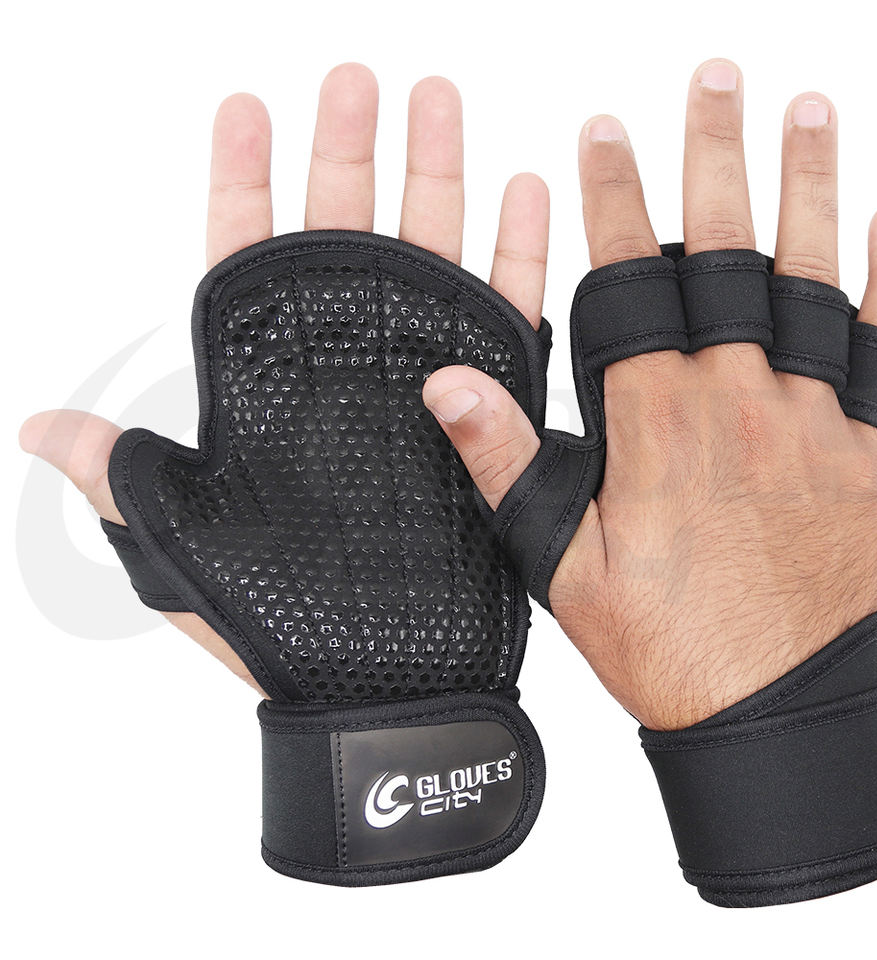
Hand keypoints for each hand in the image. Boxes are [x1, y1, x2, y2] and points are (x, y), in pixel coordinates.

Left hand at [19, 63, 548, 693]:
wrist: (382, 682)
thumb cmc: (282, 624)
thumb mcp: (187, 549)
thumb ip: (124, 479)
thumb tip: (37, 427)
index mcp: (267, 387)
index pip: (247, 259)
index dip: (243, 180)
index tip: (245, 105)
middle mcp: (345, 368)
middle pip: (343, 235)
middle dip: (349, 150)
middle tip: (359, 77)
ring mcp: (418, 381)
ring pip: (427, 257)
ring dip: (436, 176)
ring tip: (440, 101)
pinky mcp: (484, 410)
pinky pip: (506, 318)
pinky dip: (516, 255)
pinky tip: (524, 190)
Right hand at [423, 58, 876, 729]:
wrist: (773, 714)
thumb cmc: (666, 645)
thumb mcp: (559, 566)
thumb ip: (506, 464)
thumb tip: (449, 380)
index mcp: (660, 423)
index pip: (632, 280)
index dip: (614, 198)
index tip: (603, 133)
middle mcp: (742, 402)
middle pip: (728, 254)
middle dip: (714, 155)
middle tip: (714, 77)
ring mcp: (816, 424)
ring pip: (814, 281)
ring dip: (808, 187)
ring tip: (803, 109)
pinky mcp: (870, 456)